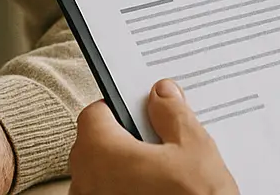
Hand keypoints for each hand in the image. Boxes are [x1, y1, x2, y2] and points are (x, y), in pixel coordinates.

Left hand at [69, 81, 237, 194]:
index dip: (122, 108)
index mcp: (99, 151)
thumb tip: (161, 94)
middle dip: (128, 141)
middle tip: (164, 143)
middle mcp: (85, 181)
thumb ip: (172, 114)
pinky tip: (158, 194)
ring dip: (128, 172)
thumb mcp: (194, 149)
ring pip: (105, 177)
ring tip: (167, 176)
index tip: (146, 110)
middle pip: (99, 145)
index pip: (96, 113)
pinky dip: (128, 192)